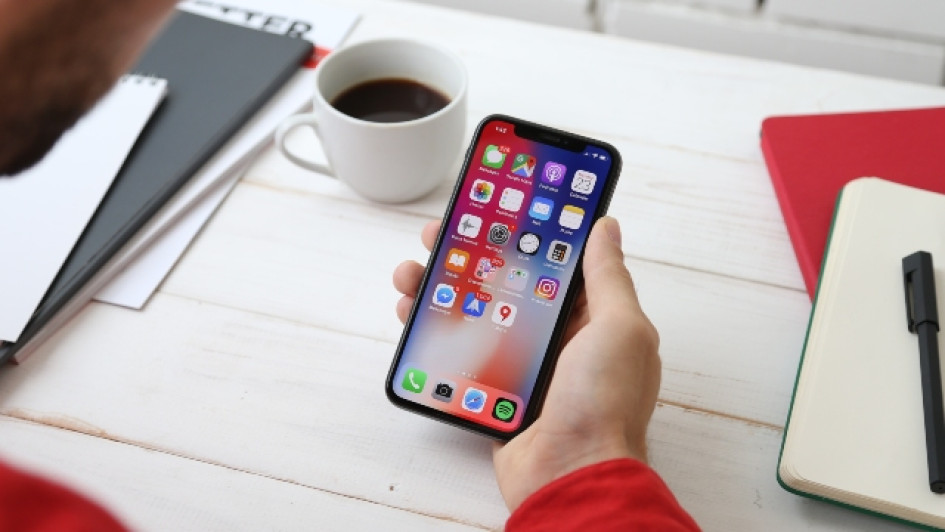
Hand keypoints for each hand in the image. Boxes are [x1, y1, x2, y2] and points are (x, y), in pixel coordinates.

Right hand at [393, 216, 660, 511]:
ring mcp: (522, 362)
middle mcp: (556, 336)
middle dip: (469, 255)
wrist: (570, 475)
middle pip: (504, 282)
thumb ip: (608, 276)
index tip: (494, 208)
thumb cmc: (605, 404)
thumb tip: (605, 227)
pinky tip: (413, 316)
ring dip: (441, 289)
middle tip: (440, 235)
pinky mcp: (493, 386)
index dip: (523, 232)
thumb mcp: (620, 327)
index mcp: (590, 317)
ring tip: (413, 274)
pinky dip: (434, 332)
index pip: (552, 261)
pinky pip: (459, 351)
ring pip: (474, 312)